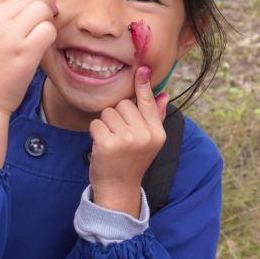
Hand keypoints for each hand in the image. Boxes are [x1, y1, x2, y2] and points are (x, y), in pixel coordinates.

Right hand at [0, 0, 56, 166]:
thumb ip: (0, 14)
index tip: (29, 5)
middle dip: (43, 7)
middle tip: (43, 22)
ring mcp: (10, 36)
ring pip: (43, 11)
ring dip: (48, 22)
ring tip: (40, 36)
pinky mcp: (25, 53)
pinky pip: (49, 31)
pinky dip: (50, 37)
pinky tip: (41, 48)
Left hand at [88, 66, 168, 216]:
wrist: (119, 189)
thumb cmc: (131, 162)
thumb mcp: (149, 142)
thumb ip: (155, 117)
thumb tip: (164, 95)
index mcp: (157, 133)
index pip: (148, 102)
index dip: (142, 85)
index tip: (141, 69)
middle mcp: (145, 135)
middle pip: (123, 104)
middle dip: (116, 116)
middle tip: (119, 136)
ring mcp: (127, 140)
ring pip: (108, 112)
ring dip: (105, 124)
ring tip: (111, 141)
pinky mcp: (108, 144)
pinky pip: (96, 123)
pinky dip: (95, 132)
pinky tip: (101, 146)